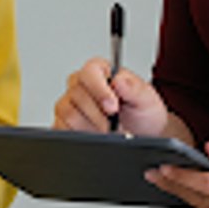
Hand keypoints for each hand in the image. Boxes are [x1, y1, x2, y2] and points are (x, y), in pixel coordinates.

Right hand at [54, 57, 169, 136]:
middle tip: (114, 123)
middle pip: (76, 95)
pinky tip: (95, 134)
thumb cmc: (141, 113)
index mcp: (100, 71)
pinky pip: (62, 128)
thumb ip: (134, 88)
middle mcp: (81, 84)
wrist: (141, 136)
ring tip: (107, 129)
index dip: (99, 90)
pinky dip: (81, 134)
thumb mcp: (146, 99)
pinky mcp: (63, 122)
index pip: (89, 72)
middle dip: (99, 115)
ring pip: (69, 114)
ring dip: (91, 126)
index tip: (113, 107)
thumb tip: (118, 80)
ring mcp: (69, 103)